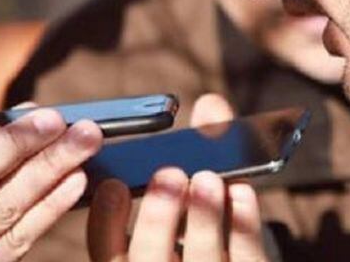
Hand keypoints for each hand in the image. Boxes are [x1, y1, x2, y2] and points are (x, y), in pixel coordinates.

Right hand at [86, 94, 267, 261]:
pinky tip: (241, 192)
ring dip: (204, 216)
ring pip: (200, 260)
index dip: (106, 221)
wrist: (241, 258)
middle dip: (158, 217)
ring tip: (208, 179)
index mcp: (135, 258)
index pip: (107, 250)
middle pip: (150, 259)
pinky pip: (243, 256)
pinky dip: (242, 222)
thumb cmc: (207, 219)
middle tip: (168, 175)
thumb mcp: (192, 190)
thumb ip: (197, 145)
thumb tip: (210, 103)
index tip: (113, 185)